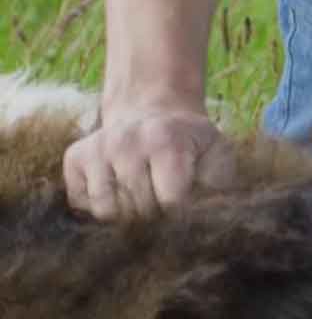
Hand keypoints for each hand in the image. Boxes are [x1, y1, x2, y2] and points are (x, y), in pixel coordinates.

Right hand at [64, 97, 234, 218]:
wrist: (153, 110)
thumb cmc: (189, 141)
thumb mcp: (216, 152)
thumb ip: (219, 184)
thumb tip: (210, 219)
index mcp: (165, 139)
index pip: (171, 201)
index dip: (181, 213)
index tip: (186, 208)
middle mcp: (126, 140)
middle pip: (139, 209)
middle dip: (155, 214)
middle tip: (163, 199)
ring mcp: (97, 148)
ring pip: (107, 211)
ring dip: (127, 213)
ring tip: (142, 193)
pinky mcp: (75, 157)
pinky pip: (82, 204)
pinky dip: (102, 205)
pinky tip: (119, 186)